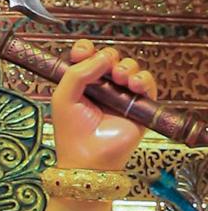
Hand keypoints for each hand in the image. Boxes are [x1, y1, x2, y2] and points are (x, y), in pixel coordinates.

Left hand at [50, 41, 156, 171]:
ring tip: (120, 78)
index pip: (87, 57)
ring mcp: (121, 97)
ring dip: (126, 67)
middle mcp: (102, 88)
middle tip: (106, 68)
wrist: (87, 160)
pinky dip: (142, 79)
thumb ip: (77, 72)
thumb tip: (103, 56)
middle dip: (109, 57)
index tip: (82, 51)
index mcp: (82, 85)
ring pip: (129, 68)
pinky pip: (147, 83)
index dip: (86, 50)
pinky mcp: (138, 106)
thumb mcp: (63, 97)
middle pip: (110, 58)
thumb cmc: (71, 133)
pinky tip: (133, 85)